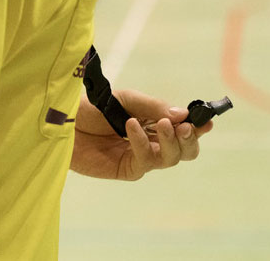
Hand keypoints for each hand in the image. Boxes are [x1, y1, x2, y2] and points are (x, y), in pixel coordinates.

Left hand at [70, 89, 212, 180]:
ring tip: (164, 125)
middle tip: (185, 127)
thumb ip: (153, 107)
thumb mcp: (126, 99)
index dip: (198, 127)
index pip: (185, 129)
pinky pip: (144, 161)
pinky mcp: (126, 169)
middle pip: (185, 150)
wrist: (64, 120)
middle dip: (189, 139)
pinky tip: (131, 126)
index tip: (206, 121)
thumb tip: (182, 115)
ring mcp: (141, 157)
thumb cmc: (93, 107)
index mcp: (156, 123)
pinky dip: (142, 143)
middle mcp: (152, 142)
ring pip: (170, 159)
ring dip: (171, 142)